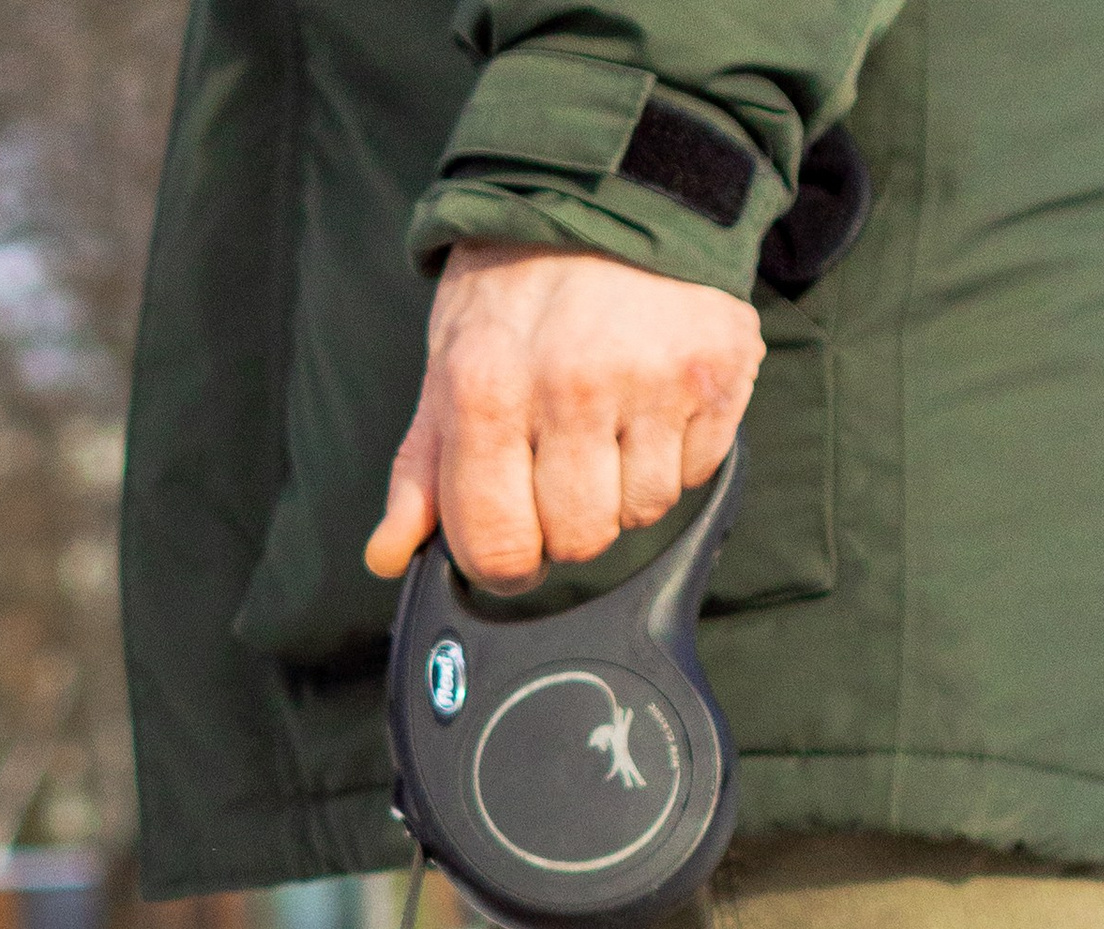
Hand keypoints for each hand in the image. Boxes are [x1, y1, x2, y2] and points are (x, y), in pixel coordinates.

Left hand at [365, 241, 761, 589]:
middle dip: (569, 524)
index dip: (505, 564)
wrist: (609, 189)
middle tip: (565, 467)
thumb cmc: (515, 291)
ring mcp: (652, 375)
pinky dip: (676, 455)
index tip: (514, 547)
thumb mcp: (449, 369)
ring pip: (642, 512)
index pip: (498, 545)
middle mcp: (572, 382)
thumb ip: (421, 472)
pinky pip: (696, 471)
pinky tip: (654, 402)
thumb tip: (386, 556)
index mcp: (489, 389)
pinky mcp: (717, 367)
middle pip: (580, 541)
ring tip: (611, 422)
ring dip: (626, 489)